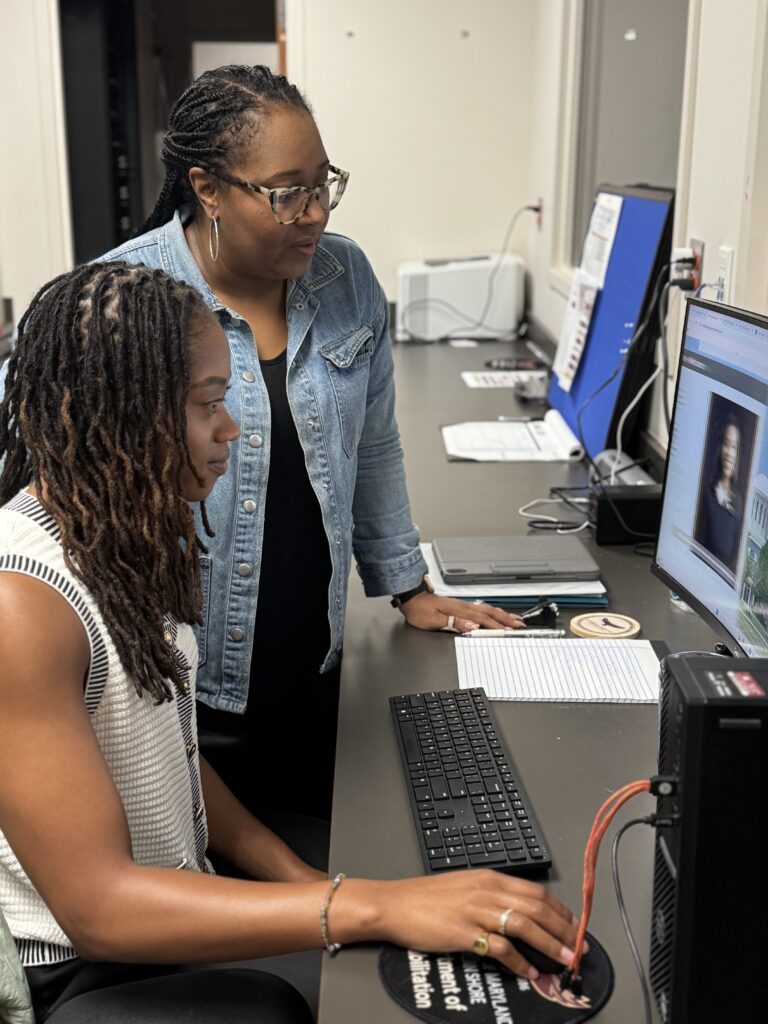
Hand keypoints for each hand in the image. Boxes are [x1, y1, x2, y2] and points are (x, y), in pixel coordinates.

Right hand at [351, 871, 581, 979]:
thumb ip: (492, 895)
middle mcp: (486, 890)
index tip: (575, 926)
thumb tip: (521, 911)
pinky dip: (519, 962)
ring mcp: (476, 910)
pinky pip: (500, 948)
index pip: (536, 892)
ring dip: (550, 944)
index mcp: (490, 877)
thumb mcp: (465, 886)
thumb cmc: (426, 898)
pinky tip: (528, 972)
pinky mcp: (464, 932)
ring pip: (525, 925)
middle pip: (537, 908)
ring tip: (565, 960)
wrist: (395, 904)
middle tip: (579, 947)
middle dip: (564, 929)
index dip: (561, 911)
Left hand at [398, 593, 523, 631]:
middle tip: (519, 624)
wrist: (412, 598)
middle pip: (489, 612)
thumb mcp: (433, 621)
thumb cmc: (420, 610)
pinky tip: (496, 613)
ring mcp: (463, 605)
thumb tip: (472, 626)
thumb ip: (454, 623)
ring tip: (514, 619)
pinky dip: (492, 611)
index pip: (482, 620)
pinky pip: (481, 608)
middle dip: (505, 619)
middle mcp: (463, 606)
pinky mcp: (460, 606)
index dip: (497, 626)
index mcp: (459, 611)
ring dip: (502, 614)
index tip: (509, 630)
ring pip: (487, 609)